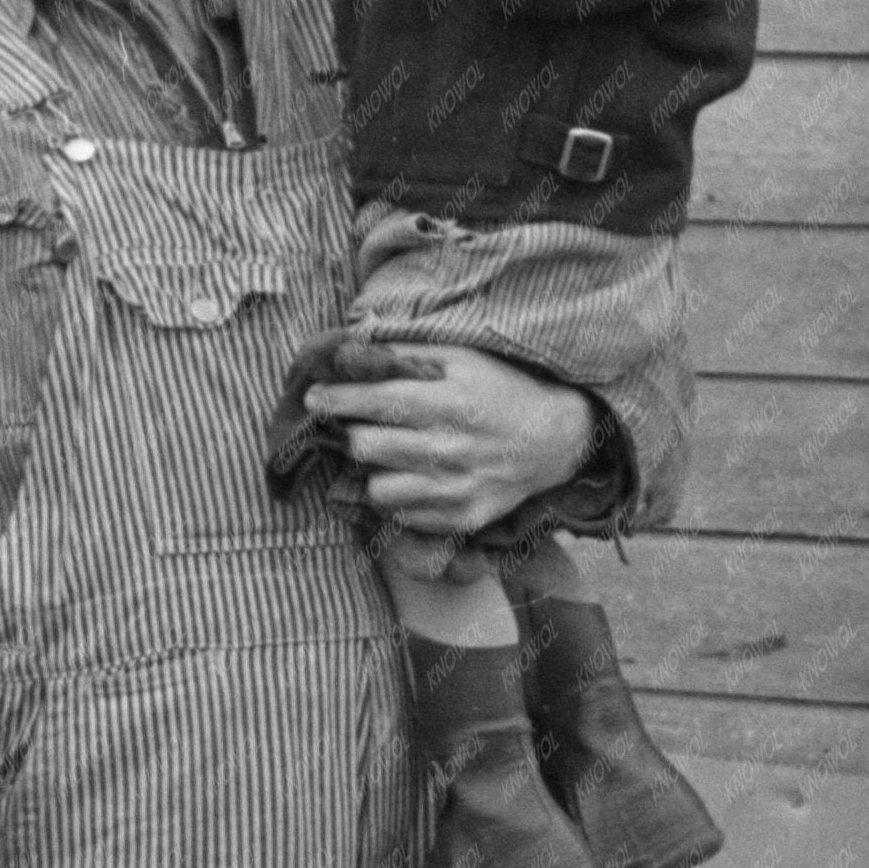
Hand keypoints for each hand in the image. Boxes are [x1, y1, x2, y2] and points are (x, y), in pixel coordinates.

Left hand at [305, 342, 594, 536]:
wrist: (555, 441)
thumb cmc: (503, 390)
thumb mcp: (463, 359)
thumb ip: (409, 355)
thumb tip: (354, 349)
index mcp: (451, 404)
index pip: (376, 402)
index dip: (337, 399)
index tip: (313, 397)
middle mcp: (452, 450)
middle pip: (367, 448)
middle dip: (354, 433)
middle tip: (360, 425)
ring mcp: (457, 490)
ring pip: (378, 490)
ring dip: (374, 470)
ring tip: (388, 455)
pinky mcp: (462, 518)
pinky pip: (403, 515)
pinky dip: (398, 496)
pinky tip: (411, 476)